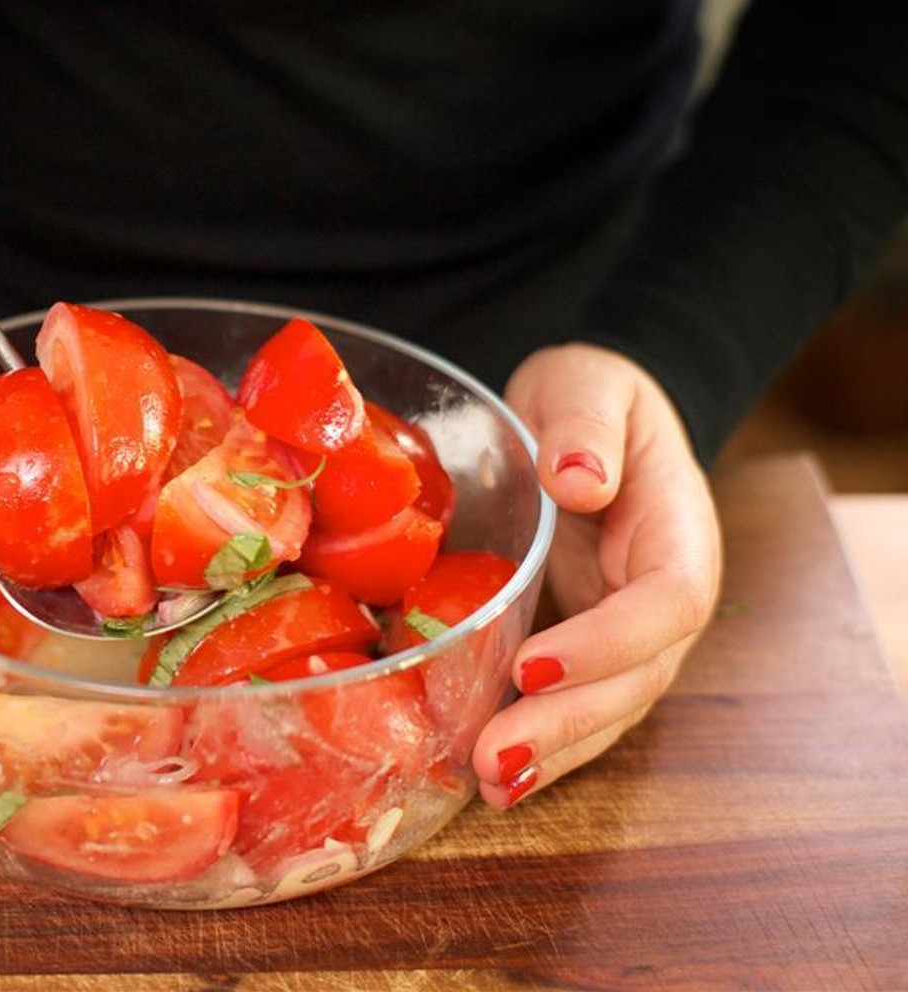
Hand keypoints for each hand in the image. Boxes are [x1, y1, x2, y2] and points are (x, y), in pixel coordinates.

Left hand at [473, 342, 722, 806]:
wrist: (585, 420)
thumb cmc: (589, 394)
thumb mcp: (588, 384)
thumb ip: (587, 427)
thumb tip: (580, 481)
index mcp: (679, 532)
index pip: (666, 603)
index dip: (607, 643)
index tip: (533, 664)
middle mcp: (665, 595)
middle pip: (637, 677)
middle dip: (568, 723)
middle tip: (495, 757)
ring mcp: (631, 629)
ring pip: (610, 708)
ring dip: (554, 754)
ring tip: (491, 786)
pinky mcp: (591, 647)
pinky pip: (579, 704)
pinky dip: (543, 745)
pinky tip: (494, 779)